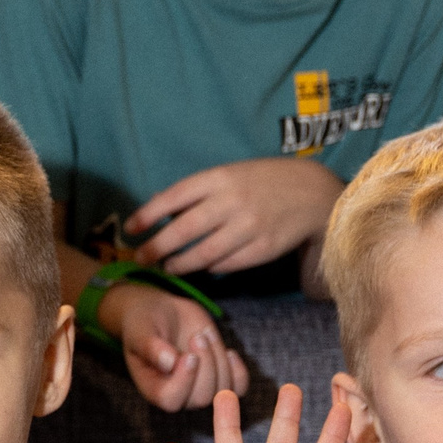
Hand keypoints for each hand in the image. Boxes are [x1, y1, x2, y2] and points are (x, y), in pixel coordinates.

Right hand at [101, 283, 248, 412]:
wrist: (162, 314)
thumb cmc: (144, 323)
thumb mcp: (140, 330)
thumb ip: (151, 347)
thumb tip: (169, 363)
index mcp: (153, 387)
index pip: (171, 400)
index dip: (184, 382)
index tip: (189, 356)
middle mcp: (178, 394)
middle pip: (201, 397)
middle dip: (206, 365)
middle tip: (198, 336)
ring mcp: (201, 388)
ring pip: (222, 390)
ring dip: (219, 360)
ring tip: (205, 333)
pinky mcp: (219, 378)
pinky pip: (238, 387)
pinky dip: (238, 371)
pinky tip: (229, 352)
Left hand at [127, 158, 342, 275]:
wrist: (312, 192)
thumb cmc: (260, 182)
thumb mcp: (228, 175)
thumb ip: (193, 191)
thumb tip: (153, 207)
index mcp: (219, 178)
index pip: (173, 197)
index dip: (148, 215)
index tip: (130, 229)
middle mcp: (232, 201)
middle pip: (184, 230)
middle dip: (157, 247)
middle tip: (141, 258)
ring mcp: (250, 226)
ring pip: (204, 253)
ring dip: (181, 264)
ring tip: (168, 267)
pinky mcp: (264, 248)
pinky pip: (227, 264)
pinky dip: (210, 267)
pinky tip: (202, 267)